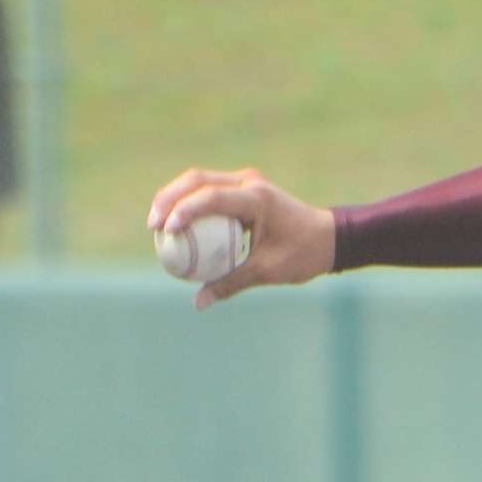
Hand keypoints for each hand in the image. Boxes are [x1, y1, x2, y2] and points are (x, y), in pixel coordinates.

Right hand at [147, 166, 337, 310]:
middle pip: (196, 179)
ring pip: (199, 180)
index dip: (184, 211)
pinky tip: (175, 224)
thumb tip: (199, 302)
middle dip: (169, 199)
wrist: (329, 238)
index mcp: (257, 198)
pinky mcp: (243, 189)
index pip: (211, 197)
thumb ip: (231, 284)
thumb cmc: (303, 255)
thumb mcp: (267, 271)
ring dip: (175, 198)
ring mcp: (245, 182)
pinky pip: (209, 192)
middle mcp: (249, 182)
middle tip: (152, 225)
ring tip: (156, 224)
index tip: (166, 231)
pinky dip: (189, 204)